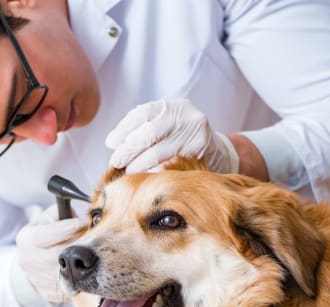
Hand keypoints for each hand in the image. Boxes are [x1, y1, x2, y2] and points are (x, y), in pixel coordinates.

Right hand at [15, 205, 85, 302]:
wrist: (33, 261)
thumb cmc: (44, 236)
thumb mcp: (46, 220)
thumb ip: (60, 213)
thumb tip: (77, 214)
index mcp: (26, 239)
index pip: (46, 234)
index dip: (66, 228)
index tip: (80, 223)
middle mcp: (28, 260)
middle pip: (58, 255)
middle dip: (76, 247)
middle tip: (89, 240)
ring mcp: (36, 278)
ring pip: (65, 272)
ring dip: (79, 263)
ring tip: (86, 254)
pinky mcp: (47, 292)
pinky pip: (68, 286)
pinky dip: (78, 278)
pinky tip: (81, 269)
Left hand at [105, 99, 238, 173]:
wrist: (218, 152)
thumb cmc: (182, 141)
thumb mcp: (166, 128)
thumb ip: (143, 131)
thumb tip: (113, 144)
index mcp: (172, 107)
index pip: (143, 113)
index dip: (124, 128)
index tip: (111, 142)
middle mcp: (185, 115)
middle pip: (150, 132)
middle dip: (129, 149)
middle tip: (116, 161)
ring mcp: (195, 133)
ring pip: (160, 151)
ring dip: (140, 164)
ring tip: (129, 171)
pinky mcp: (201, 151)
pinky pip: (172, 165)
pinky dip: (156, 172)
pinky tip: (148, 176)